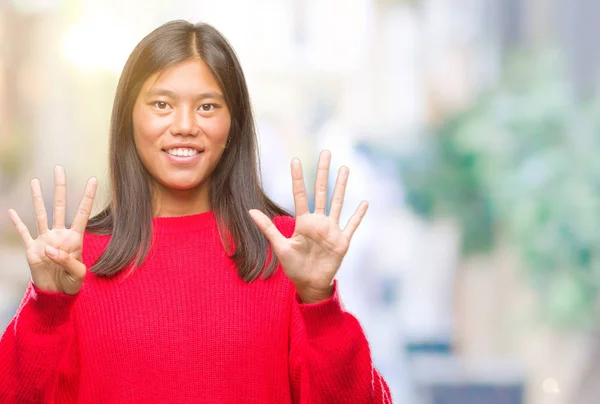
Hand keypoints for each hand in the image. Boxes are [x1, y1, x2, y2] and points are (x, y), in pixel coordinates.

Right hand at [7, 166, 97, 294]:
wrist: (57, 293)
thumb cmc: (72, 283)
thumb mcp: (77, 275)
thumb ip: (67, 261)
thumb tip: (49, 249)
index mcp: (75, 238)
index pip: (83, 213)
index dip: (88, 197)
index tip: (93, 179)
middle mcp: (60, 234)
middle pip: (60, 206)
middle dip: (60, 188)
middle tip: (59, 169)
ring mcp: (45, 240)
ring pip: (41, 214)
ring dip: (37, 198)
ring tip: (35, 181)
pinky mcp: (32, 249)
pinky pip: (24, 233)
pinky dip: (18, 223)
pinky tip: (12, 211)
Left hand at [249, 150, 367, 303]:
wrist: (310, 284)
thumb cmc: (294, 267)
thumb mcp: (280, 247)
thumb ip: (267, 228)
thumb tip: (250, 210)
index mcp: (303, 222)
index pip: (300, 195)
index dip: (298, 178)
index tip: (295, 160)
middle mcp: (319, 222)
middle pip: (322, 192)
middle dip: (323, 172)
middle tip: (325, 152)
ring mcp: (331, 230)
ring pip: (338, 202)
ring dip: (342, 186)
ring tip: (345, 168)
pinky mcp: (342, 241)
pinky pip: (352, 225)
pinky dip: (358, 215)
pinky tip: (364, 203)